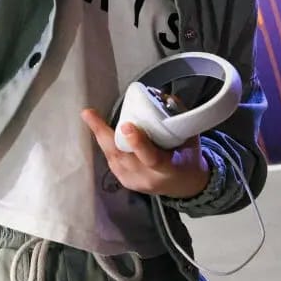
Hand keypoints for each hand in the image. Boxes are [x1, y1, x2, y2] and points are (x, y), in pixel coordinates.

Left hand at [81, 108, 209, 198]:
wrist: (186, 185)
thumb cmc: (188, 156)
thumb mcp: (190, 138)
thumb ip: (176, 118)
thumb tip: (160, 95)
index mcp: (169, 169)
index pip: (151, 158)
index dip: (138, 142)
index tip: (126, 125)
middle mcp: (149, 178)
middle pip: (123, 157)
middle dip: (104, 134)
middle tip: (90, 114)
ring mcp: (135, 182)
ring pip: (113, 157)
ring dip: (101, 135)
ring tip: (90, 116)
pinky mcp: (125, 182)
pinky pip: (111, 159)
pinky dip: (106, 143)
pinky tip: (98, 129)